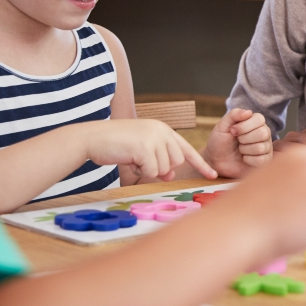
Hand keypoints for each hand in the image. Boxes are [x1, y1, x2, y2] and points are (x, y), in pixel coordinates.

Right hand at [82, 119, 215, 180]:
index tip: (213, 175)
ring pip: (165, 168)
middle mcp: (162, 131)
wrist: (91, 138)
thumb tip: (170, 175)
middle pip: (177, 162)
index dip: (200, 164)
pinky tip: (129, 160)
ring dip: (148, 170)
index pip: (187, 149)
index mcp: (163, 130)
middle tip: (142, 163)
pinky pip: (151, 171)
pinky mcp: (145, 147)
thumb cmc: (115, 145)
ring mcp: (154, 137)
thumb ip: (158, 160)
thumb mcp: (142, 151)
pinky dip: (140, 171)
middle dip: (162, 168)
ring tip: (133, 158)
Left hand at [203, 109, 271, 177]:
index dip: (244, 126)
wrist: (216, 161)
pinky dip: (248, 160)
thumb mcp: (222, 126)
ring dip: (245, 149)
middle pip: (263, 133)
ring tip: (240, 150)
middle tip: (237, 141)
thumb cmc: (220, 142)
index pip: (259, 119)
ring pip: (261, 147)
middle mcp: (264, 133)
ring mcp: (266, 147)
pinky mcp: (265, 160)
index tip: (233, 131)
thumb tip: (249, 112)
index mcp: (255, 122)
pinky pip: (261, 160)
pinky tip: (244, 158)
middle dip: (244, 139)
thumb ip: (234, 115)